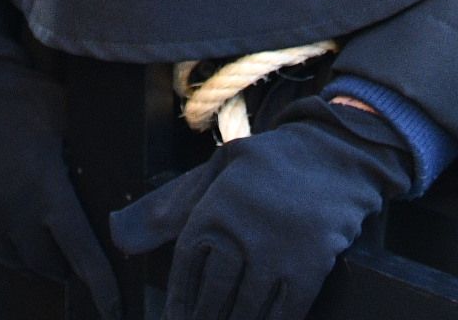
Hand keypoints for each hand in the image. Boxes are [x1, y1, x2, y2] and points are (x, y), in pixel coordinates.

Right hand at [0, 50, 120, 316]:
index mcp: (45, 188)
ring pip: (21, 261)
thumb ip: (90, 157)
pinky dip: (10, 246)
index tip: (114, 308)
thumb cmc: (26, 100)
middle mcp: (13, 210)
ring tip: (48, 233)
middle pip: (50, 265)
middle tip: (80, 250)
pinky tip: (19, 225)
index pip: (79, 251)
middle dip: (69, 265)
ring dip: (39, 257)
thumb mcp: (67, 121)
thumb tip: (128, 183)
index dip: (100, 284)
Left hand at [108, 98, 415, 319]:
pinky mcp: (310, 267)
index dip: (178, 302)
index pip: (185, 270)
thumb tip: (120, 235)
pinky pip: (285, 312)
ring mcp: (276, 253)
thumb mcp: (217, 170)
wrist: (337, 153)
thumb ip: (170, 206)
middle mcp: (240, 233)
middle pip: (213, 298)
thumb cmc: (270, 165)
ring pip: (247, 310)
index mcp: (213, 209)